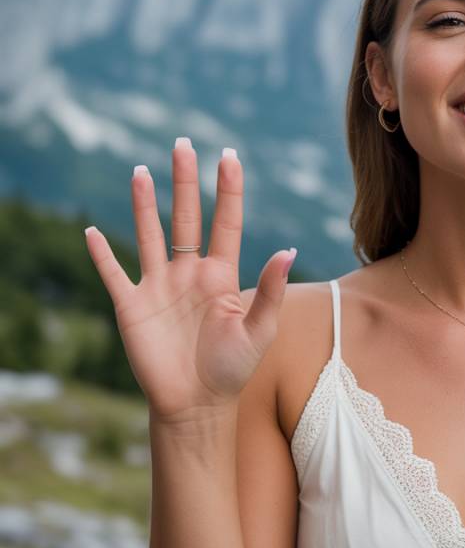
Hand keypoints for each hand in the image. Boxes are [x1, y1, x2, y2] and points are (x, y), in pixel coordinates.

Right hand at [83, 138, 296, 426]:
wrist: (198, 404)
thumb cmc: (234, 368)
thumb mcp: (260, 329)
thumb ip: (271, 289)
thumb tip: (289, 249)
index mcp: (222, 274)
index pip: (226, 221)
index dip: (227, 189)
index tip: (229, 155)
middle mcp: (190, 272)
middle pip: (186, 216)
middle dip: (184, 181)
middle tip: (182, 143)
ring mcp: (159, 286)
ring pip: (149, 234)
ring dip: (143, 204)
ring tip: (139, 170)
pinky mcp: (132, 306)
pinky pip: (113, 273)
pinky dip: (101, 254)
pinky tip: (91, 230)